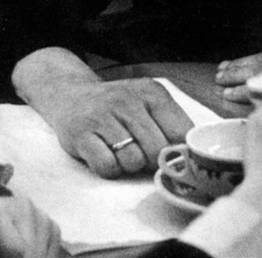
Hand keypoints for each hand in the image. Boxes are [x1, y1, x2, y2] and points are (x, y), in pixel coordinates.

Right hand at [14, 48, 191, 177]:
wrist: (71, 96)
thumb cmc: (117, 107)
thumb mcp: (148, 103)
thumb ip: (171, 124)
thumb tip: (190, 158)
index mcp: (151, 92)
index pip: (181, 132)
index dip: (177, 150)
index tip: (168, 152)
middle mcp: (126, 100)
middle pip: (157, 150)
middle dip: (151, 159)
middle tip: (138, 150)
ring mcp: (102, 116)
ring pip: (133, 161)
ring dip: (128, 164)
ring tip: (119, 150)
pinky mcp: (81, 134)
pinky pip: (107, 167)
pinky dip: (109, 168)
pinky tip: (104, 153)